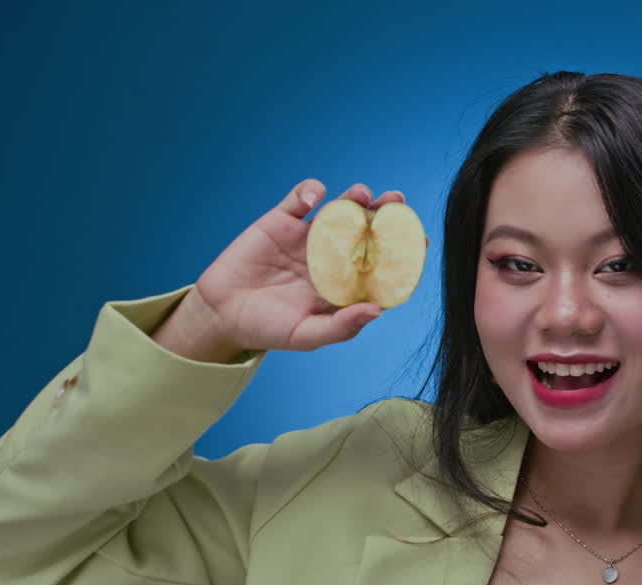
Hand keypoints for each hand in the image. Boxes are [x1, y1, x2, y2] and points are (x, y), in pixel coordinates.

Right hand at [194, 180, 416, 352]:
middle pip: (367, 229)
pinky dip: (310, 192)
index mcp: (345, 282)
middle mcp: (333, 255)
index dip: (402, 251)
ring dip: (355, 197)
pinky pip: (300, 198)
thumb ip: (342, 325)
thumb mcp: (307, 334)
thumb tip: (377, 311)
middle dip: (385, 214)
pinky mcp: (282, 220)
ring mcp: (308, 236)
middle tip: (397, 204)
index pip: (382, 262)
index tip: (420, 242)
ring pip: (339, 208)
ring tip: (364, 194)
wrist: (222, 314)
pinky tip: (312, 201)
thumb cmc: (268, 329)